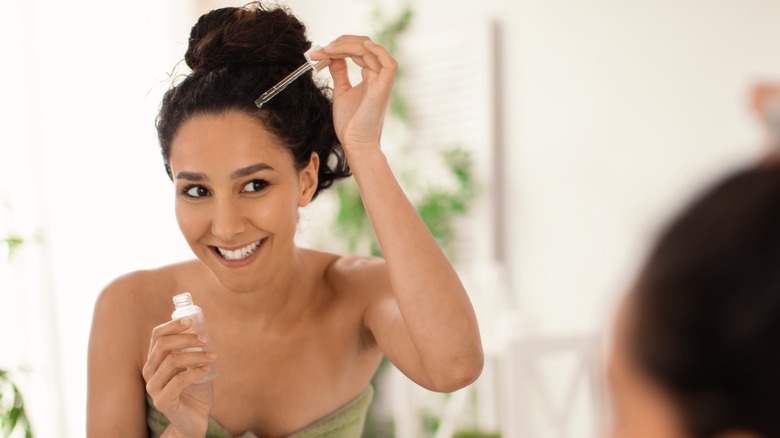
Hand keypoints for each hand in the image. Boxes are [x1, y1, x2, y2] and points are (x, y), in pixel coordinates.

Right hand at [143, 318, 216, 436]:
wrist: (194, 419)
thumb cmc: (194, 390)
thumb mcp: (193, 365)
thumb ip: (192, 349)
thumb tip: (201, 326)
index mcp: (155, 360)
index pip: (157, 335)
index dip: (173, 325)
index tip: (191, 320)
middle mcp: (150, 372)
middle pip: (163, 345)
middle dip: (186, 338)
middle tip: (205, 340)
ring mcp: (154, 387)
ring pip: (172, 361)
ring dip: (195, 355)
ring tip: (212, 356)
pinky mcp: (162, 401)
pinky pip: (179, 381)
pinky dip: (195, 371)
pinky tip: (207, 368)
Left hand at [310, 36, 397, 153]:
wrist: (355, 143)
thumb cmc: (350, 123)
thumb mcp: (341, 91)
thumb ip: (339, 72)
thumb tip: (333, 55)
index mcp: (370, 77)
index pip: (359, 50)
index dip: (340, 46)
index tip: (319, 52)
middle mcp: (378, 76)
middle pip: (365, 46)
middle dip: (341, 42)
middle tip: (321, 49)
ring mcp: (382, 82)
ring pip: (371, 50)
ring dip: (348, 45)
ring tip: (328, 50)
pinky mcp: (383, 88)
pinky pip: (388, 63)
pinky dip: (377, 51)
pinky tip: (362, 46)